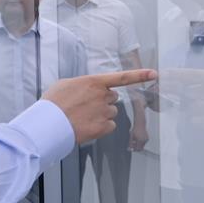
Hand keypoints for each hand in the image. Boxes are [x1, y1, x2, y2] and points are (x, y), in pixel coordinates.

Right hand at [43, 69, 157, 144]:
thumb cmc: (53, 104)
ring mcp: (104, 112)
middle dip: (104, 101)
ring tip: (84, 117)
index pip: (122, 77)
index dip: (140, 75)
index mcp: (94, 82)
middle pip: (113, 98)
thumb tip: (86, 90)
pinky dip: (101, 128)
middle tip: (87, 106)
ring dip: (102, 115)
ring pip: (112, 113)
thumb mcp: (65, 84)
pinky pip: (110, 126)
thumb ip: (82, 84)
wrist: (49, 123)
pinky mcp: (103, 127)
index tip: (154, 74)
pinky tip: (88, 126)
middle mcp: (102, 96)